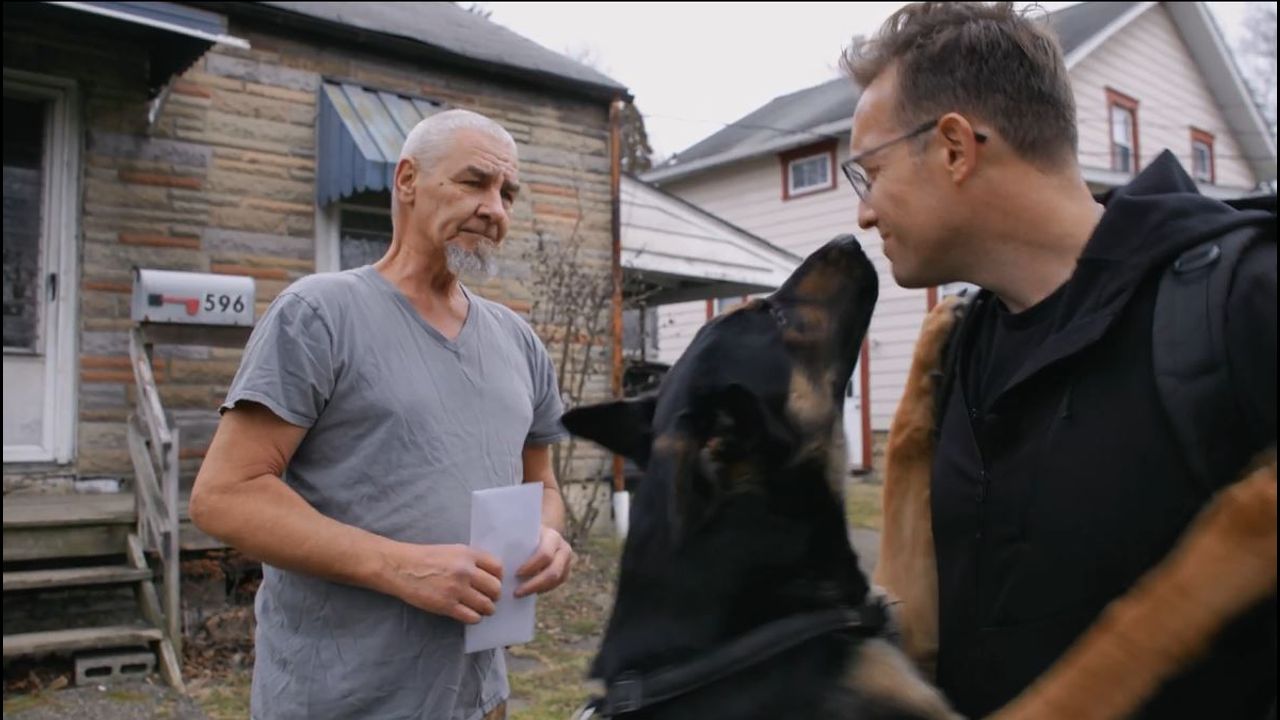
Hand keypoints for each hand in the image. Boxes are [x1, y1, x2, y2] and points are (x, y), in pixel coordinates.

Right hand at [386, 543, 503, 623]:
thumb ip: (472, 559)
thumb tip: (491, 574)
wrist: (402, 567)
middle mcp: (465, 571)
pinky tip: (470, 614)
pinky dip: (475, 618)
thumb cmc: (426, 557)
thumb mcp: (453, 550)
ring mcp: (456, 589)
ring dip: (487, 609)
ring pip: (486, 605)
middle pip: (495, 588)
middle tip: (489, 598)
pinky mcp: (446, 605)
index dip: (498, 577)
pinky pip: (471, 617)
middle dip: (494, 595)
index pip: (498, 568)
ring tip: (482, 609)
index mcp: (468, 554)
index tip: (493, 582)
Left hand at [515, 527, 574, 597]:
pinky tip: (529, 591)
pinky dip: (542, 589)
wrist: (540, 534)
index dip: (531, 567)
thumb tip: (498, 560)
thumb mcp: (521, 534)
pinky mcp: (566, 572)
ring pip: (556, 581)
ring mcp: (567, 561)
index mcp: (552, 536)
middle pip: (553, 572)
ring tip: (519, 593)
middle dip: (534, 584)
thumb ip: (514, 544)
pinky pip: (556, 585)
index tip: (515, 574)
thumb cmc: (525, 534)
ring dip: (538, 589)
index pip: (545, 554)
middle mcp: (563, 548)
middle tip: (516, 592)